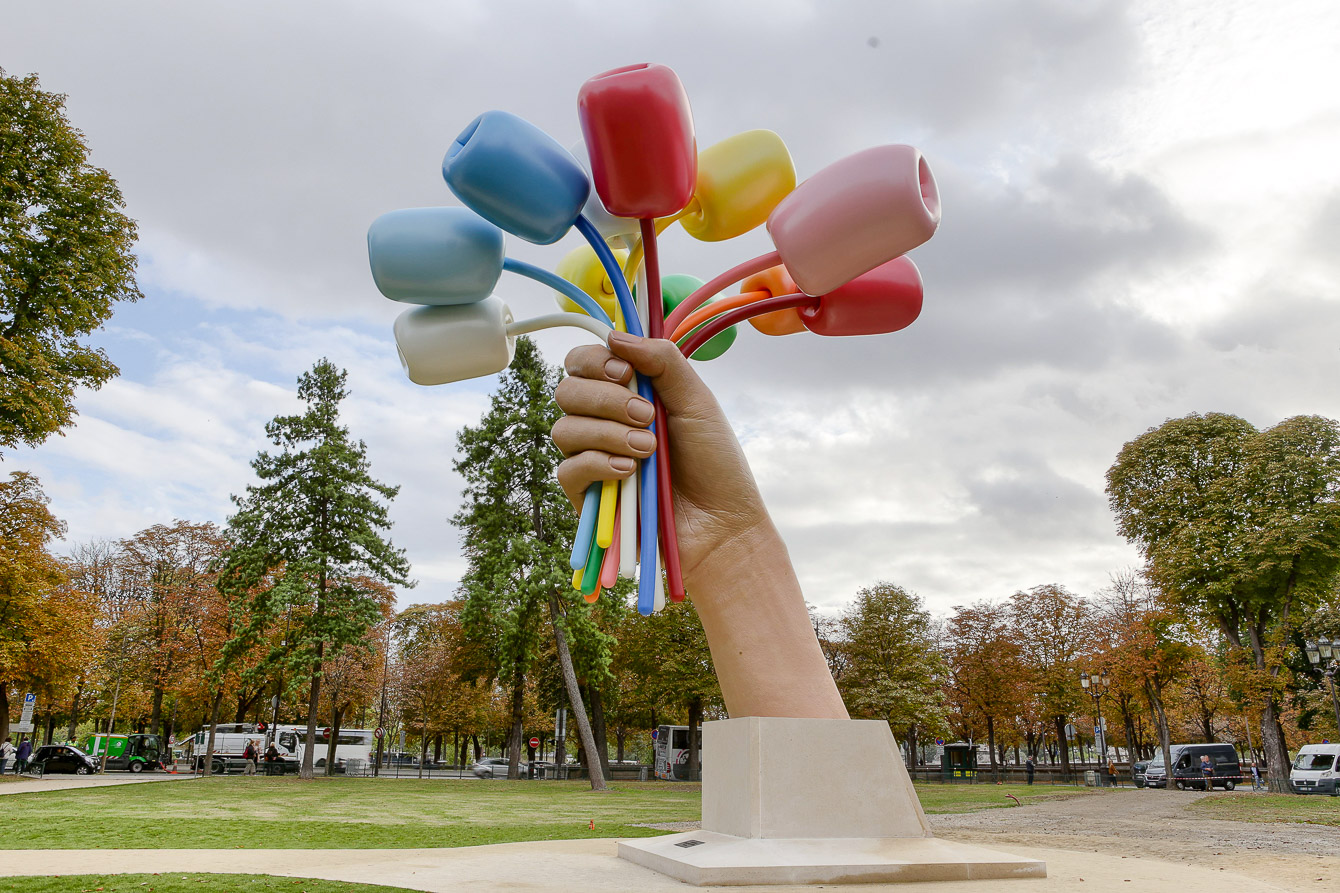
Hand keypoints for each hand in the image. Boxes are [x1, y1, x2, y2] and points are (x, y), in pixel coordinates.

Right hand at [551, 331, 768, 579]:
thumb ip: (661, 361)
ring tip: (648, 449)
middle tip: (647, 416)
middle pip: (567, 391)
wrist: (722, 523)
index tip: (627, 372)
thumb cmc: (714, 463)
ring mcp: (592, 459)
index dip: (595, 361)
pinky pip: (568, 469)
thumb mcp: (697, 401)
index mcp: (626, 395)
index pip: (583, 363)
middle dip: (605, 399)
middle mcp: (603, 423)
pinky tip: (630, 472)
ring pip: (565, 429)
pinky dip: (599, 464)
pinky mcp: (587, 496)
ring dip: (608, 432)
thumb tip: (615, 335)